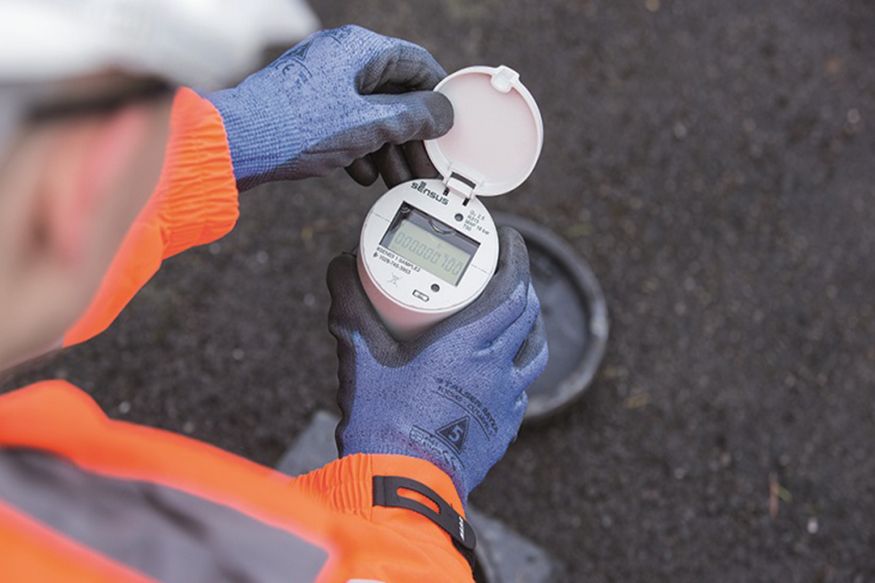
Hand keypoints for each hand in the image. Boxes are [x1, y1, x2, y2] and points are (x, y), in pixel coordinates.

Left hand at [206, 25, 452, 190]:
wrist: (233, 145)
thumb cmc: (295, 127)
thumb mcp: (367, 125)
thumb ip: (412, 118)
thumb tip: (443, 114)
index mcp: (358, 49)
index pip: (416, 64)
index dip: (437, 97)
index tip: (450, 126)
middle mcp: (340, 59)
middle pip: (393, 93)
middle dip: (412, 135)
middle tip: (428, 166)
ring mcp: (321, 82)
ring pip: (370, 112)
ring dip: (388, 147)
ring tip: (399, 178)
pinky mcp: (305, 106)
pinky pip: (345, 123)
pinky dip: (360, 147)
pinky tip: (363, 173)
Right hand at [326, 227, 547, 501]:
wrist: (401, 488)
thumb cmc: (383, 422)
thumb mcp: (361, 357)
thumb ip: (350, 307)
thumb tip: (340, 268)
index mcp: (469, 345)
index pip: (512, 289)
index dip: (515, 259)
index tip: (509, 240)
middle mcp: (496, 369)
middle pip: (527, 314)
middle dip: (521, 285)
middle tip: (501, 272)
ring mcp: (505, 401)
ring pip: (534, 350)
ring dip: (528, 325)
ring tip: (511, 315)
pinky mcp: (503, 428)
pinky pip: (522, 387)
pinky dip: (518, 366)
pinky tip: (499, 369)